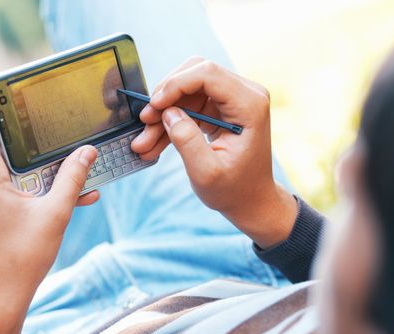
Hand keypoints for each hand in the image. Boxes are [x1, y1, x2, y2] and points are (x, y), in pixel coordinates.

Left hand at [0, 107, 98, 333]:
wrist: (1, 296)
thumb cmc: (22, 257)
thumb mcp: (55, 212)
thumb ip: (73, 177)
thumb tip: (88, 150)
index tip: (27, 101)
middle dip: (33, 138)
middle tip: (62, 134)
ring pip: (9, 163)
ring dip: (41, 166)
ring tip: (77, 169)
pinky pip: (11, 183)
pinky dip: (36, 184)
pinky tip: (73, 194)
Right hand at [131, 57, 296, 247]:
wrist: (250, 200)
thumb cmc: (234, 190)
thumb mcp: (206, 173)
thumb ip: (187, 141)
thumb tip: (167, 112)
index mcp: (249, 105)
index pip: (207, 74)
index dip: (175, 85)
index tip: (153, 107)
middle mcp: (244, 94)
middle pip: (195, 73)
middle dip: (166, 96)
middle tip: (145, 121)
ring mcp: (232, 99)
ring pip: (187, 89)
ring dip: (163, 113)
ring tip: (144, 143)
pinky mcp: (221, 108)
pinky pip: (189, 103)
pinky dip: (170, 121)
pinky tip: (154, 143)